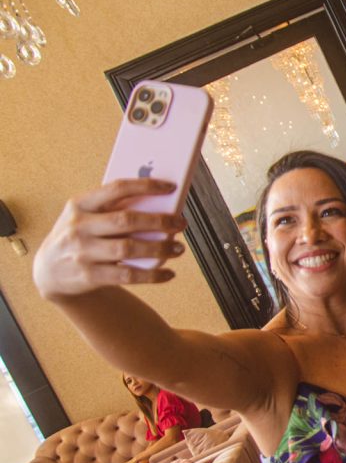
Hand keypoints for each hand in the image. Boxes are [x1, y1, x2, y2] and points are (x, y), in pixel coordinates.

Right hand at [33, 178, 186, 298]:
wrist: (48, 270)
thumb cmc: (81, 234)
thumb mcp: (86, 215)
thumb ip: (113, 208)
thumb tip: (161, 204)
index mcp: (80, 204)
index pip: (117, 188)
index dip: (146, 186)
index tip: (171, 187)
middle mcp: (79, 227)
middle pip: (126, 220)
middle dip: (159, 221)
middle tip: (181, 223)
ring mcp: (82, 252)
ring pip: (128, 248)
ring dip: (159, 248)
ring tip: (178, 248)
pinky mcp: (88, 276)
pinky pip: (126, 275)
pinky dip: (151, 275)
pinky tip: (168, 274)